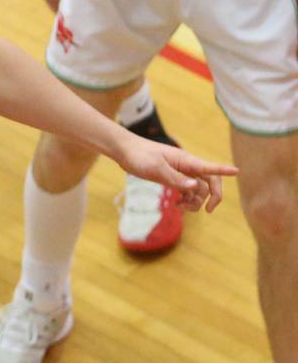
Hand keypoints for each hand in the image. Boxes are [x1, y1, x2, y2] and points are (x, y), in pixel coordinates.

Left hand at [111, 135, 236, 212]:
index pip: (210, 167)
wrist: (124, 151)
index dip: (224, 170)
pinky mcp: (173, 177)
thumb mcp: (155, 169)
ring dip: (195, 201)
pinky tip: (177, 205)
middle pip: (210, 182)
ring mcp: (181, 172)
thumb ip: (175, 178)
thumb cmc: (139, 156)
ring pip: (198, 189)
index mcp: (186, 161)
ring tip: (180, 208)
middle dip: (212, 196)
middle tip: (208, 211)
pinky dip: (186, 199)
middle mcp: (187, 166)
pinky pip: (187, 190)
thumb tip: (195, 187)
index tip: (237, 171)